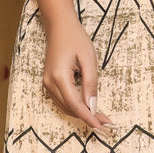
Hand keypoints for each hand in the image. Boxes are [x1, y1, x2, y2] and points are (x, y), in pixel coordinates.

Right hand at [42, 14, 115, 134]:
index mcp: (59, 76)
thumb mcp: (88, 60)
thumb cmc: (75, 38)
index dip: (90, 118)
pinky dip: (74, 107)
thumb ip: (90, 84)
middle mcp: (49, 83)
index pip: (76, 105)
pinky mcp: (48, 82)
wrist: (59, 26)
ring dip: (82, 114)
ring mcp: (47, 83)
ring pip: (65, 107)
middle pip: (70, 109)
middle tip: (107, 123)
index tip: (103, 126)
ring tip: (100, 117)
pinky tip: (87, 108)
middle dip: (88, 118)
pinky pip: (62, 101)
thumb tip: (93, 106)